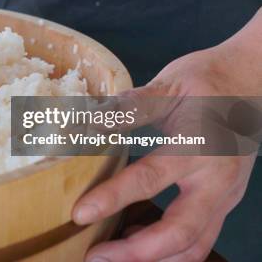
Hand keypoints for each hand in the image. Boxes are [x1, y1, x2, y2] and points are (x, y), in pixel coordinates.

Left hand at [73, 9, 261, 261]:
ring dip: (151, 259)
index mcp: (200, 147)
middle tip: (94, 256)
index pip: (149, 179)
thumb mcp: (169, 85)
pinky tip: (135, 241)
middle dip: (135, 252)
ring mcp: (224, 197)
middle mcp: (216, 180)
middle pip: (179, 234)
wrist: (251, 82)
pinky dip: (167, 251)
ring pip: (193, 247)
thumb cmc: (208, 81)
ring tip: (110, 256)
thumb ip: (131, 107)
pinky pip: (198, 240)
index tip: (80, 213)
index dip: (112, 198)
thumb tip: (86, 119)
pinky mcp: (223, 203)